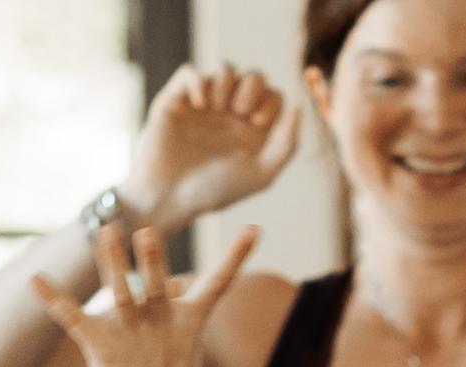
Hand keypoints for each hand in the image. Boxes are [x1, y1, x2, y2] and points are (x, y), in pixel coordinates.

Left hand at [29, 223, 259, 366]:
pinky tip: (35, 279)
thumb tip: (177, 285)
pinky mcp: (102, 348)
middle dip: (152, 258)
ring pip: (120, 291)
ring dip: (112, 262)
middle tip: (147, 232)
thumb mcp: (182, 349)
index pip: (220, 283)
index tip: (253, 229)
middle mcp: (161, 322)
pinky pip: (73, 317)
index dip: (237, 256)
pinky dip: (53, 299)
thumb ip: (175, 313)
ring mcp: (131, 334)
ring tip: (106, 232)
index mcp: (188, 322)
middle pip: (158, 282)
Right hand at [121, 63, 301, 223]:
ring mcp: (202, 107)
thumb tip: (298, 108)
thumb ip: (286, 144)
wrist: (167, 198)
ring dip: (226, 82)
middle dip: (251, 87)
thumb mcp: (260, 174)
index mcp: (252, 132)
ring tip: (216, 109)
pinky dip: (197, 81)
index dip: (271, 101)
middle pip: (254, 76)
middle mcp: (229, 117)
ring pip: (225, 69)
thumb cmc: (213, 193)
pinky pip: (188, 72)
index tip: (257, 123)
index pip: (274, 96)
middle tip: (239, 111)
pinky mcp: (174, 101)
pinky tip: (199, 105)